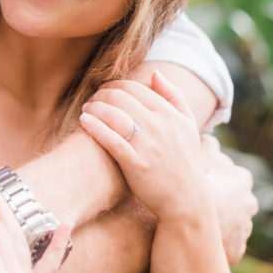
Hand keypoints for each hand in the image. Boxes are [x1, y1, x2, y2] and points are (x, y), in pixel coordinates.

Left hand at [79, 71, 208, 222]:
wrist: (187, 199)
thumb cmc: (185, 160)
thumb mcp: (188, 125)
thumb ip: (174, 96)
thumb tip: (155, 73)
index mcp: (169, 113)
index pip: (133, 87)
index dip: (114, 85)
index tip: (104, 91)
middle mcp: (159, 125)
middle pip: (119, 97)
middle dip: (100, 95)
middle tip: (91, 100)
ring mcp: (148, 145)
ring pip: (113, 114)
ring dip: (94, 107)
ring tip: (85, 110)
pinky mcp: (136, 164)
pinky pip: (111, 139)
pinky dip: (94, 126)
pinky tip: (84, 121)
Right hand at [199, 134, 257, 262]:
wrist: (189, 216)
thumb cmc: (194, 179)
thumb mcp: (199, 150)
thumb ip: (205, 143)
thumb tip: (207, 137)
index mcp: (242, 179)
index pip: (236, 176)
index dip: (219, 178)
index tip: (206, 181)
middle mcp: (249, 204)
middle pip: (239, 202)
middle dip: (225, 203)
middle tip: (203, 203)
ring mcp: (244, 228)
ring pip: (233, 225)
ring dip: (220, 225)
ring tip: (197, 224)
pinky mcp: (236, 250)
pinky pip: (225, 246)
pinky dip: (215, 244)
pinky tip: (198, 240)